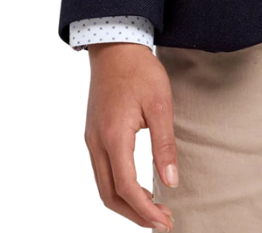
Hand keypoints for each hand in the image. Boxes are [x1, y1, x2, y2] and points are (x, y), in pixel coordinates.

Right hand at [84, 42, 178, 228]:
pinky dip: (118, 188)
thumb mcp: (160, 105)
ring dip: (125, 203)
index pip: (126, 188)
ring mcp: (91, 139)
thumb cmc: (139, 71)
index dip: (145, 210)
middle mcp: (96, 143)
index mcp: (113, 137)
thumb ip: (164, 145)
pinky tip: (137, 188)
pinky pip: (101, 171)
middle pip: (109, 195)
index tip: (165, 221)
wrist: (115, 46)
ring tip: (152, 209)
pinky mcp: (93, 134)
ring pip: (103, 186)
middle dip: (134, 214)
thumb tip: (170, 183)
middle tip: (161, 221)